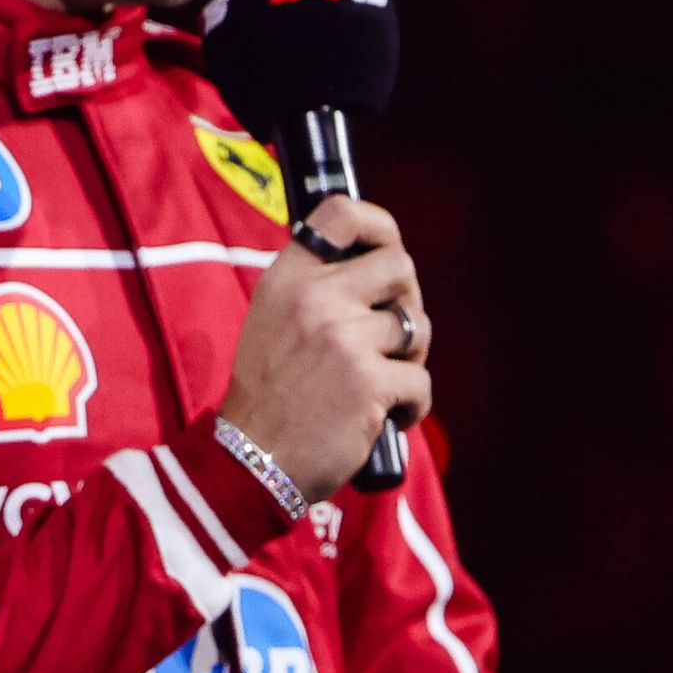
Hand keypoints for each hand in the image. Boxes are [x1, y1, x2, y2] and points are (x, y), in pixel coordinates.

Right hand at [220, 193, 431, 496]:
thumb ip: (312, 292)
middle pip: (399, 265)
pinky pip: (421, 381)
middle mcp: (315, 299)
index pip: (341, 213)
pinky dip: (412, 405)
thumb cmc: (267, 396)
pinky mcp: (370, 381)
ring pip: (416, 325)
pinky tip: (386, 416)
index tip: (383, 247)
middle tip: (391, 332)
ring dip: (410, 356)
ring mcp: (344, 339)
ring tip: (384, 380)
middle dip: (407, 298)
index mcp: (287, 280)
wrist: (251, 459)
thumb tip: (373, 270)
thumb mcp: (270, 323)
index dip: (378, 225)